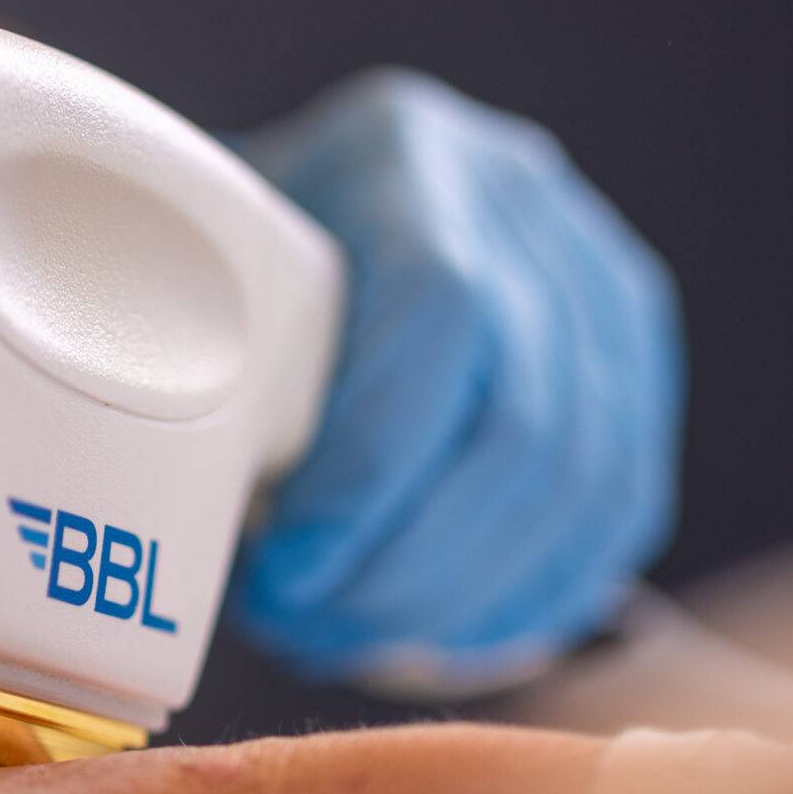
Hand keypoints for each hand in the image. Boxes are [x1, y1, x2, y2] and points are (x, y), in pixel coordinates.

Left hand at [233, 70, 681, 692]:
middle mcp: (528, 205)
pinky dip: (527, 598)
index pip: (442, 317)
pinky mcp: (636, 370)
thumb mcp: (182, 262)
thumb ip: (179, 340)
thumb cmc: (221, 256)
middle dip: (407, 566)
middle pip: (522, 422)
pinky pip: (615, 511)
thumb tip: (155, 498)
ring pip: (580, 484)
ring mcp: (600, 285)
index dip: (371, 468)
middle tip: (305, 628)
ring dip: (461, 599)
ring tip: (350, 640)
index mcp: (409, 153)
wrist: (301, 218)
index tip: (285, 568)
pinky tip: (439, 639)